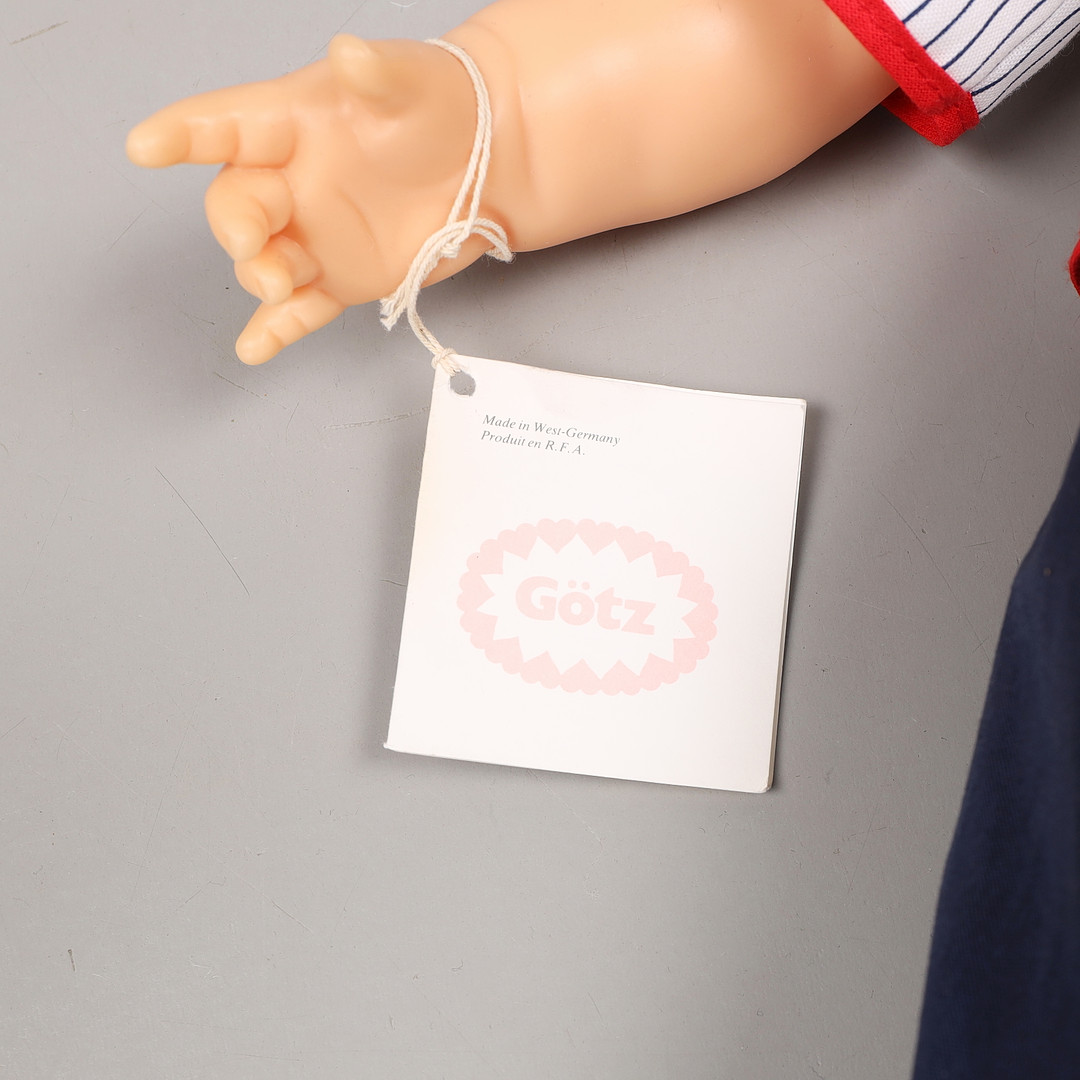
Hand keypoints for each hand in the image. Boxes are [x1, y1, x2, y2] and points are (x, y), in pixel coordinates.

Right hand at [127, 35, 483, 363]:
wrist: (487, 161)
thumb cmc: (441, 105)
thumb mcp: (415, 80)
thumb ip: (380, 72)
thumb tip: (351, 54)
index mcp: (295, 123)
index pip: (227, 124)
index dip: (184, 134)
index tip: (146, 148)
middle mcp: (292, 182)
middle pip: (237, 204)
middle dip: (234, 225)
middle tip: (250, 243)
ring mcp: (313, 235)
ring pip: (264, 261)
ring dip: (260, 276)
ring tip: (276, 286)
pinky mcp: (341, 278)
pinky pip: (302, 309)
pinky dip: (279, 330)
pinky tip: (256, 350)